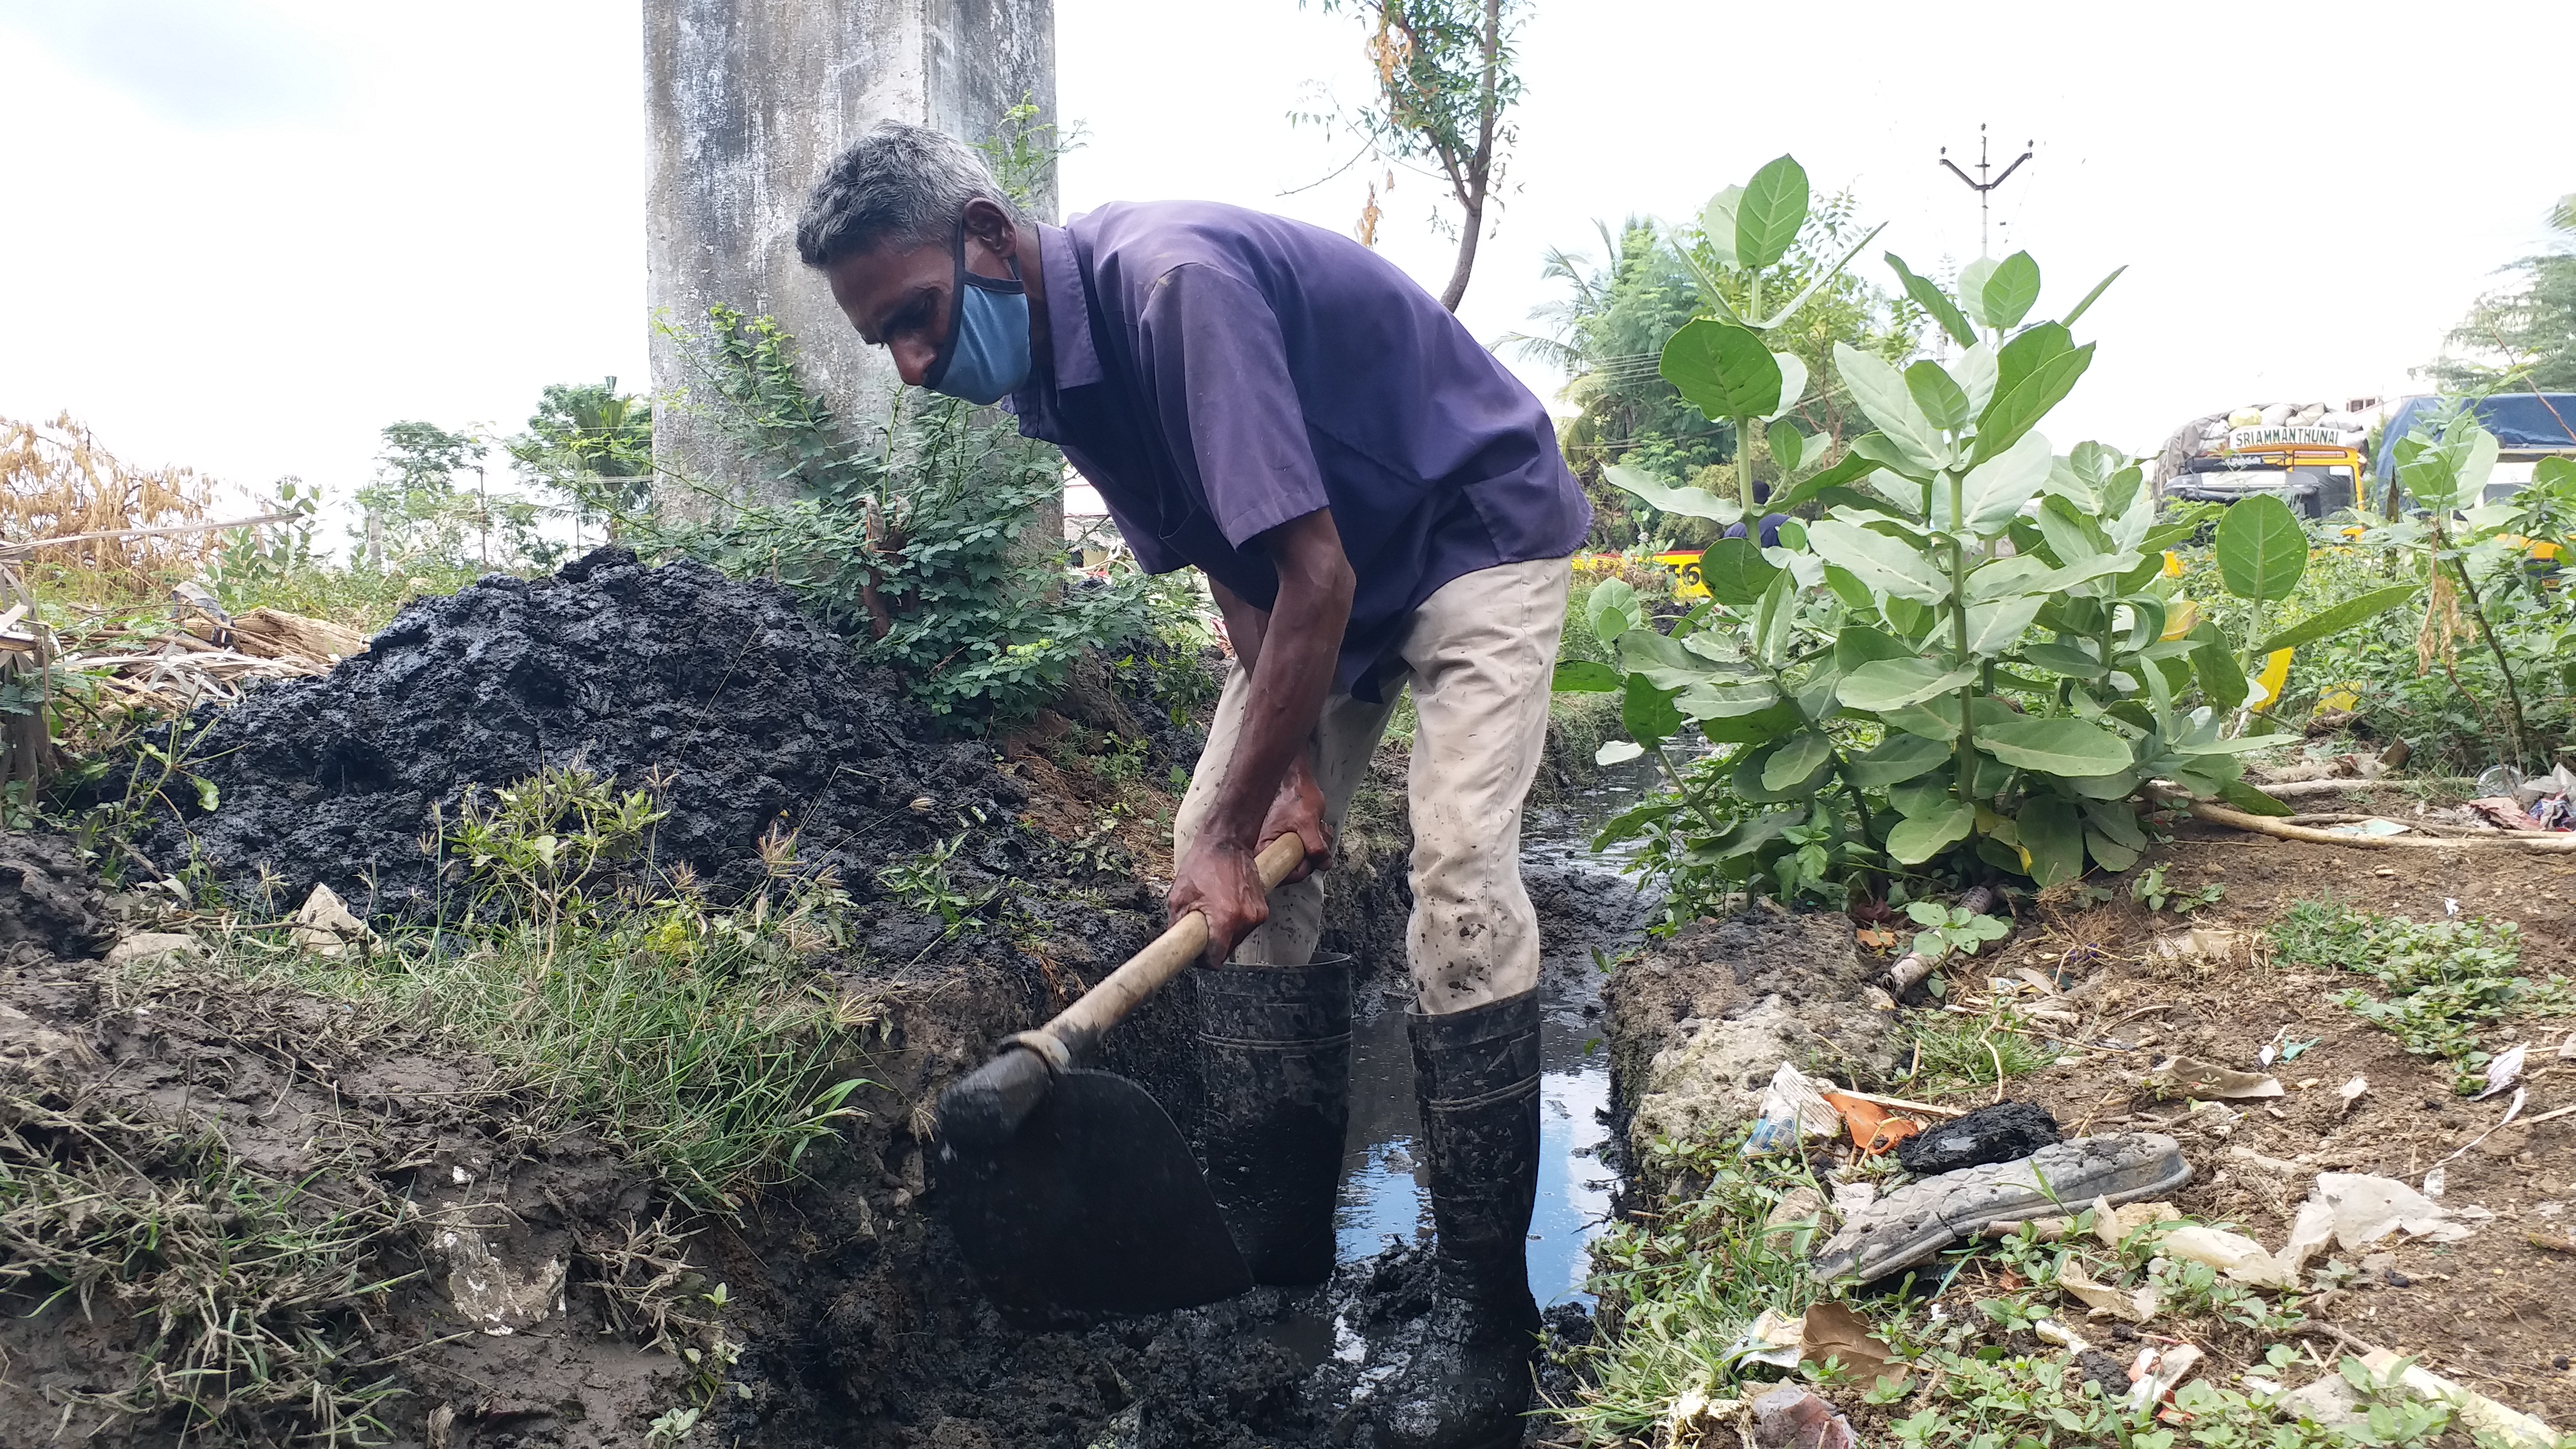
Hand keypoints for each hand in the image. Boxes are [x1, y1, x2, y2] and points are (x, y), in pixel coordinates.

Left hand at [1168, 835, 1268, 968]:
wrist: (1227, 843)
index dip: (1202, 959)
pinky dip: (1234, 922)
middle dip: (1212, 943)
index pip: (1215, 960)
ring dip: (1223, 932)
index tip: (1196, 953)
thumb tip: (1177, 946)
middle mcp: (1246, 919)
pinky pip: (1245, 927)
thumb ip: (1178, 927)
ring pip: (1236, 940)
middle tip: (1200, 925)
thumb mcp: (1179, 897)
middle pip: (1227, 951)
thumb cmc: (1203, 865)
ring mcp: (1258, 914)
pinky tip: (1224, 905)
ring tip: (1213, 910)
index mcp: (1226, 918)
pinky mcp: (1263, 909)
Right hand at [1259, 756, 1331, 882]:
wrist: (1294, 775)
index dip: (1300, 869)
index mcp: (1263, 848)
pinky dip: (1316, 840)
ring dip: (1317, 845)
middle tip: (1318, 836)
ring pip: (1302, 858)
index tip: (1309, 858)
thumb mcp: (1308, 822)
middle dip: (1312, 854)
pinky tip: (1317, 826)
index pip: (1281, 874)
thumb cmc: (1293, 793)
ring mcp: (1279, 844)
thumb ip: (1316, 847)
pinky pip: (1305, 848)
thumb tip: (1323, 864)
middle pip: (1293, 868)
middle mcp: (1267, 849)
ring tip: (1318, 826)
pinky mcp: (1288, 838)